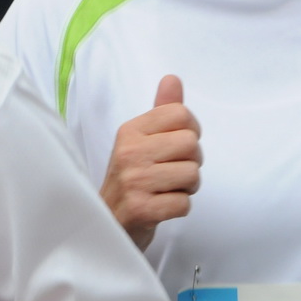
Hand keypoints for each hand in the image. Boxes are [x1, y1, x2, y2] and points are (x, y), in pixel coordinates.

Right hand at [102, 75, 201, 250]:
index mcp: (130, 131)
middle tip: (173, 171)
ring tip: (167, 189)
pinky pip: (184, 203)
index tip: (177, 145)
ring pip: (192, 174)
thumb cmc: (131, 178)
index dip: (190, 131)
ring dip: (187, 187)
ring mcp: (134, 182)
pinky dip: (180, 207)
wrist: (108, 221)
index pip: (180, 114)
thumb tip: (173, 78)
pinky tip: (162, 206)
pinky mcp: (141, 209)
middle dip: (191, 162)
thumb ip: (161, 110)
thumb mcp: (141, 140)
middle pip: (191, 144)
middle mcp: (129, 152)